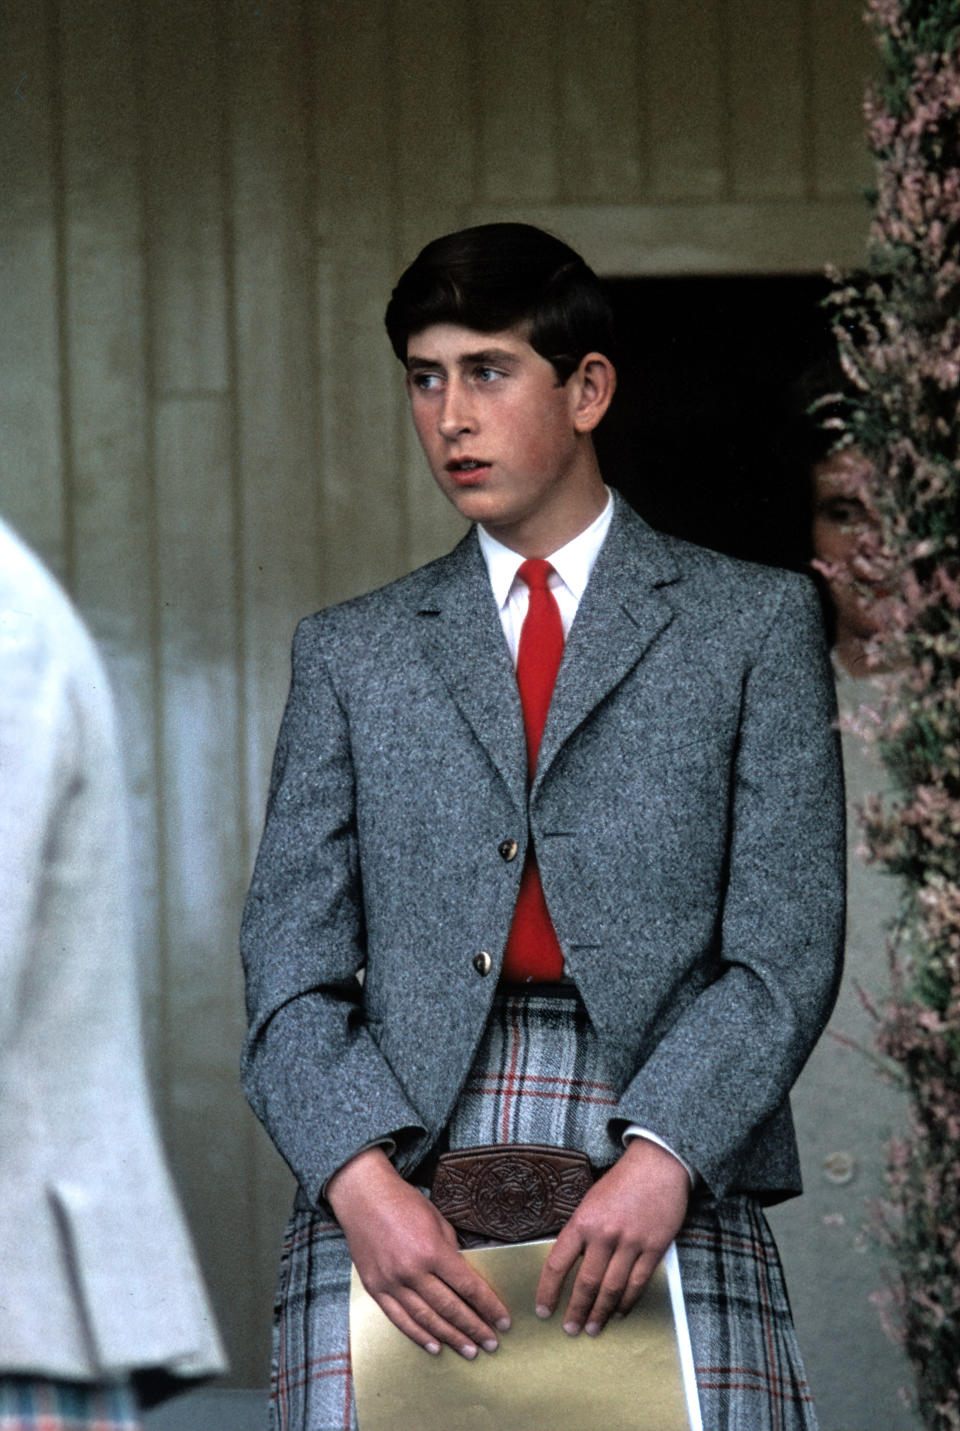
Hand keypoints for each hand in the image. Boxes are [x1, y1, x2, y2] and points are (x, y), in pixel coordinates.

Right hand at [326, 1146, 510, 1357]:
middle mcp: (412, 1271)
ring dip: (451, 1337)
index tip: (502, 1321)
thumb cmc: (403, 1202)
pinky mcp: (375, 1288)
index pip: (468, 1286)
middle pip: (450, 1308)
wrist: (363, 1196)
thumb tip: (463, 1276)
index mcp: (432, 1250)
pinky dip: (418, 1336)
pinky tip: (435, 1346)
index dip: (488, 1306)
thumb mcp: (437, 1219)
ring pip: (426, 1319)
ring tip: (469, 1350)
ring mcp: (391, 1282)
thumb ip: (451, 1250)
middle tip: (491, 1343)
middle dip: (474, 1328)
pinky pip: (399, 1319)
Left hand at [534, 1137, 689, 1336]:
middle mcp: (604, 1234)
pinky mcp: (654, 1248)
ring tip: (593, 1327)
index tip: (543, 1311)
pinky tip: (619, 1312)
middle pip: (586, 1283)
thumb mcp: (590, 1201)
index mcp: (582, 1221)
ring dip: (601, 1313)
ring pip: (612, 1289)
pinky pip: (637, 1283)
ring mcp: (631, 1242)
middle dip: (576, 1310)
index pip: (557, 1263)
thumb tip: (569, 1265)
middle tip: (570, 1329)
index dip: (548, 1291)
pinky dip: (627, 1302)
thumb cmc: (621, 1182)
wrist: (657, 1165)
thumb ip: (580, 1231)